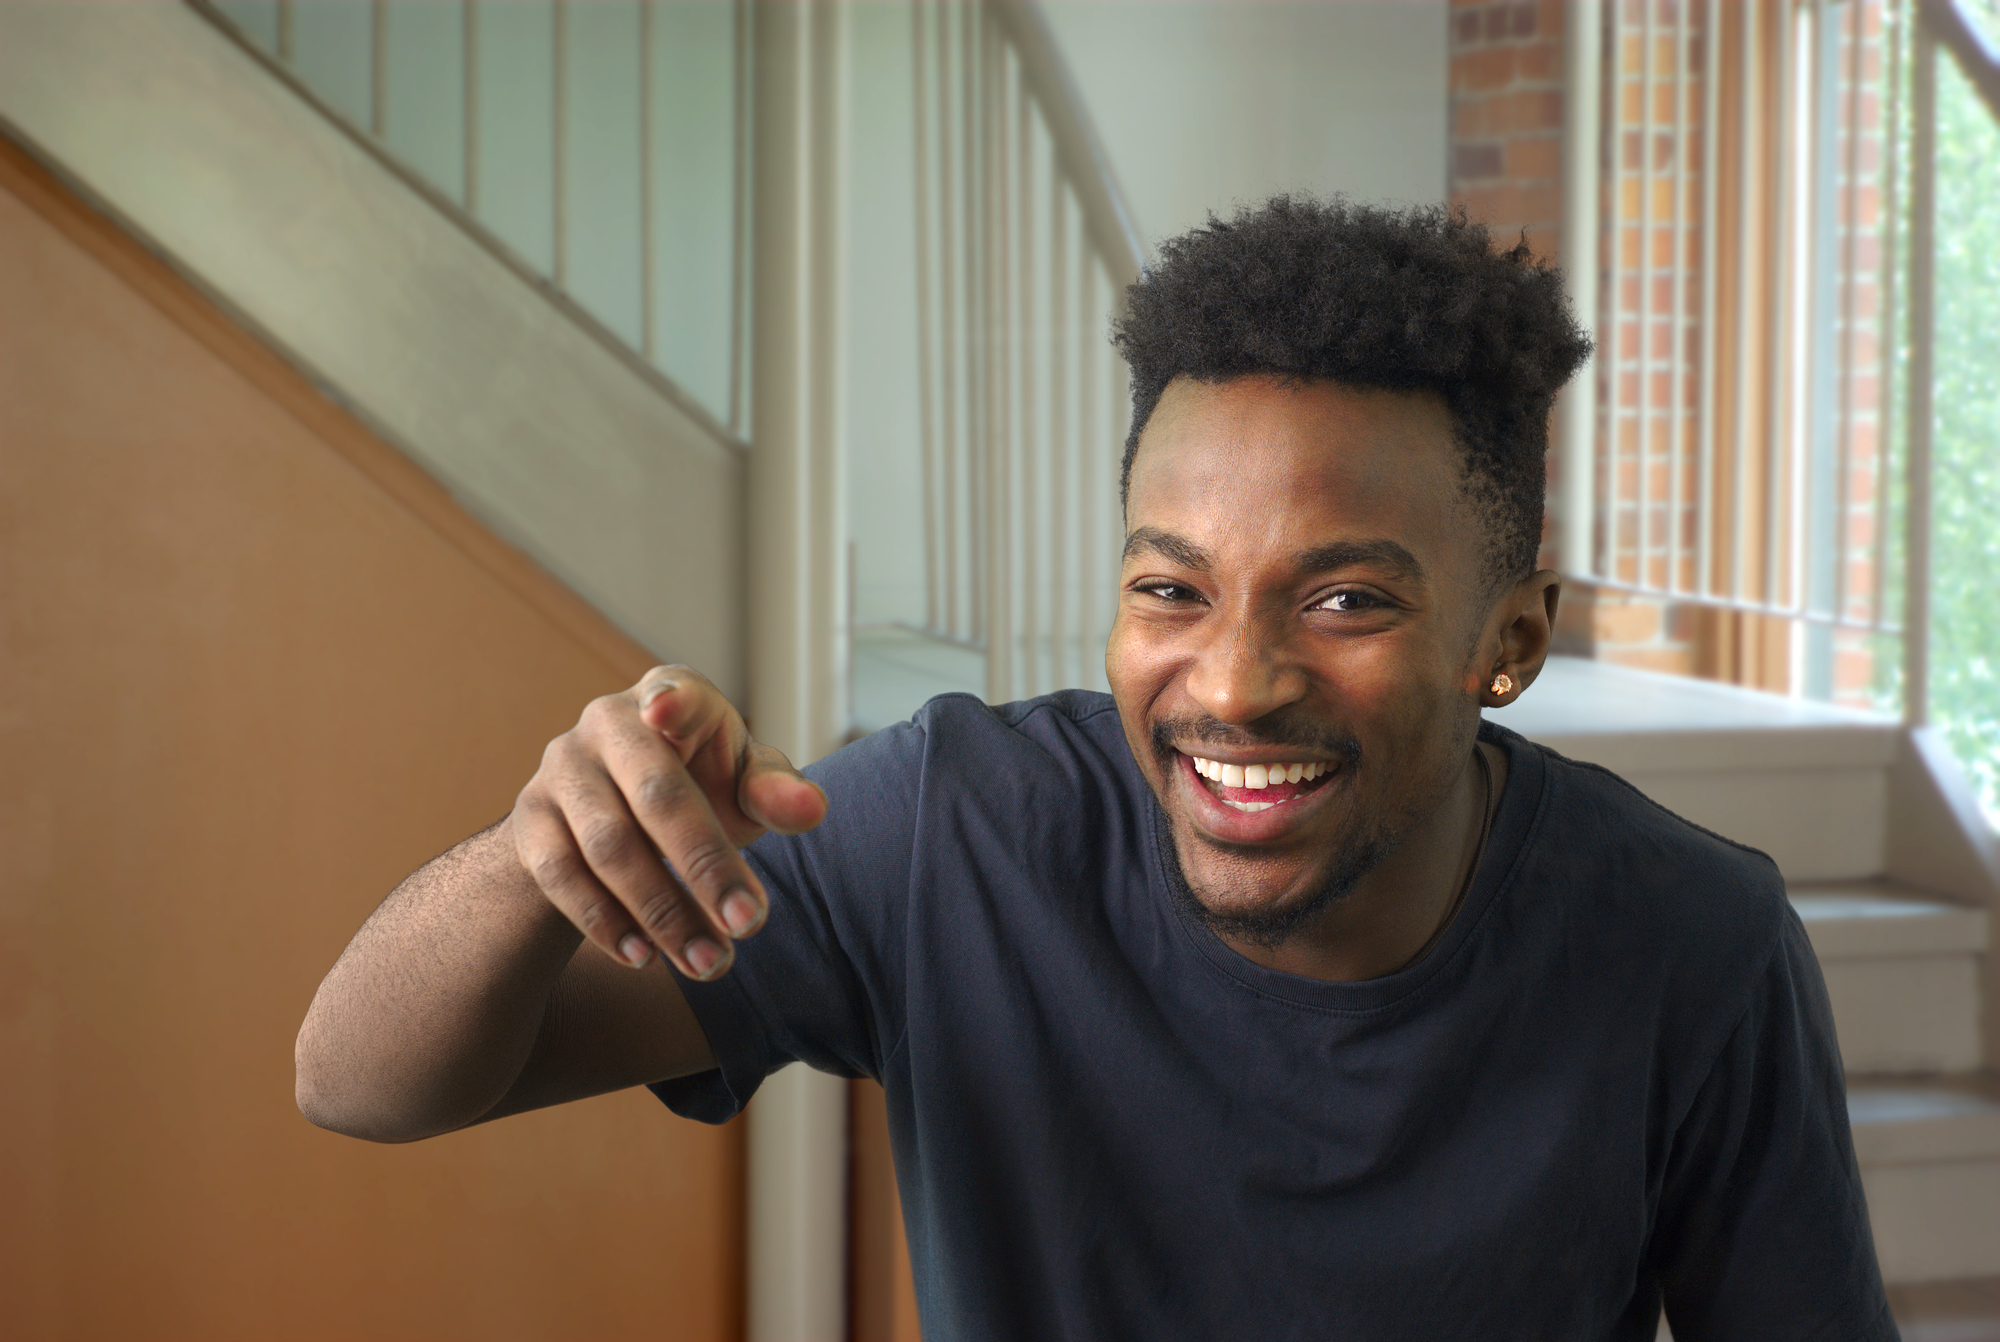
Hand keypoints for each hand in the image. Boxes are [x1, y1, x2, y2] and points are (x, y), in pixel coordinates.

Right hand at [509, 665, 827, 980]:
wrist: (604, 810)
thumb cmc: (697, 786)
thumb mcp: (742, 783)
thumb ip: (776, 792)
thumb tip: (811, 809)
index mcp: (672, 696)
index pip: (677, 695)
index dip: (675, 703)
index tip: (670, 711)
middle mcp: (608, 722)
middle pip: (655, 794)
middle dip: (706, 866)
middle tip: (749, 926)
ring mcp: (561, 768)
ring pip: (607, 845)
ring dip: (661, 912)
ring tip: (707, 963)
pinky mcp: (530, 817)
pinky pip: (560, 874)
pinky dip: (603, 921)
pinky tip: (643, 957)